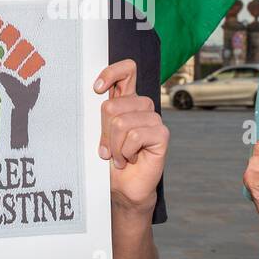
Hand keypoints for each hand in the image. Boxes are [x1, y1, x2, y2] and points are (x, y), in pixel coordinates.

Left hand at [95, 60, 167, 214]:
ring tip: (119, 156)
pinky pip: (136, 135)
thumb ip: (101, 114)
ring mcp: (153, 120)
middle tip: (107, 149)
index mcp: (126, 100)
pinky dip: (126, 151)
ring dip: (114, 146)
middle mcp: (141, 106)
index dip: (112, 73)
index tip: (97, 90)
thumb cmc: (110, 161)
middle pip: (112, 106)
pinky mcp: (162, 134)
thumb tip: (97, 95)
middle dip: (104, 132)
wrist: (123, 188)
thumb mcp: (99, 134)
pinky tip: (130, 159)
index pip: (127, 71)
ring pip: (122, 123)